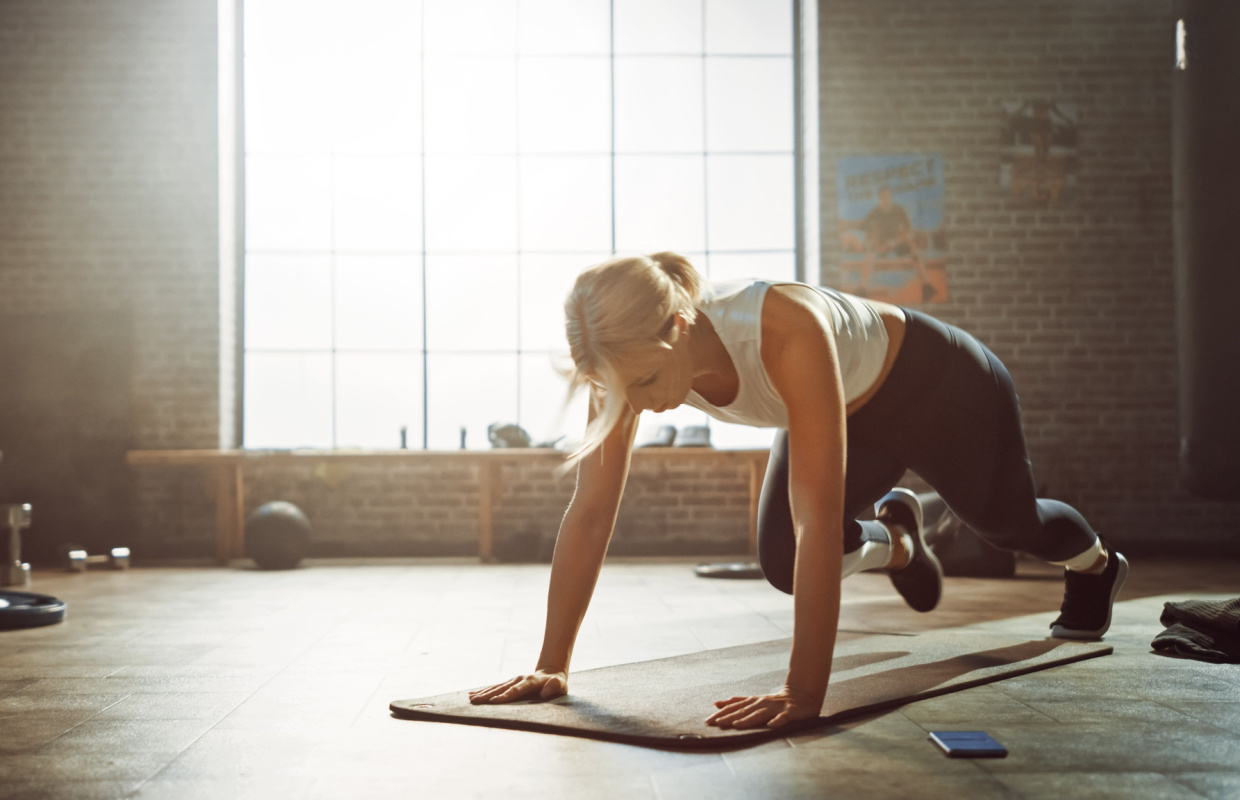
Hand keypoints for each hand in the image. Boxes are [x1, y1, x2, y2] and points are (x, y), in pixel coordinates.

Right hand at [468, 670, 567, 704]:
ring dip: (483, 693)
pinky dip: (483, 691)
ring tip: (470, 699)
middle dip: (488, 695)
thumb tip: (547, 689)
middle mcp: (519, 679)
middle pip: (502, 688)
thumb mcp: (561, 685)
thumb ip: (555, 686)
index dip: (506, 696)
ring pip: (496, 687)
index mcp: (531, 681)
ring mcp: (513, 680)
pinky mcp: (509, 683)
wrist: (551, 673)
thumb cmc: (557, 684)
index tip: (494, 702)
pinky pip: (495, 687)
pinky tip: (472, 694)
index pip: (517, 690)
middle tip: (475, 702)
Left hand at [705, 686, 822, 729]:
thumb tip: (717, 703)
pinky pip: (784, 718)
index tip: (708, 720)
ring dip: (748, 719)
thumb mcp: (754, 700)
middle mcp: (762, 703)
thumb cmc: (776, 701)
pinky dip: (778, 721)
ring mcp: (776, 708)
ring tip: (736, 725)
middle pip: (743, 711)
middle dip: (729, 717)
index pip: (735, 708)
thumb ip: (738, 702)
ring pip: (760, 714)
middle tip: (715, 723)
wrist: (802, 695)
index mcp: (754, 702)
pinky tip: (772, 725)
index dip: (722, 713)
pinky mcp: (790, 713)